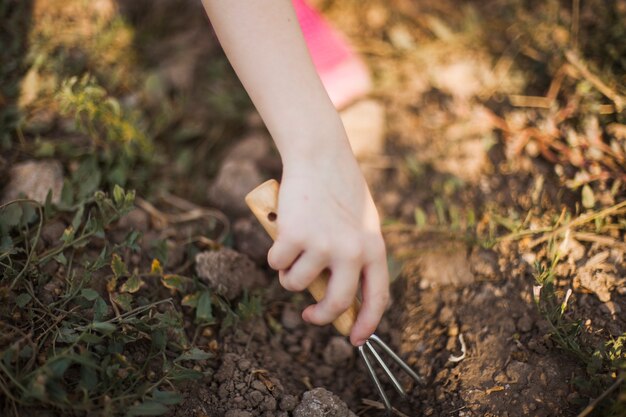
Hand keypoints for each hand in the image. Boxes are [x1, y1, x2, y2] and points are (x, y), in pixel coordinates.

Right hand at [268, 145, 388, 345]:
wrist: (320, 157)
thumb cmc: (340, 191)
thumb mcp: (361, 224)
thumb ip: (356, 257)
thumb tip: (340, 298)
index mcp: (374, 248)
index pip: (376, 298)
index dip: (366, 324)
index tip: (354, 339)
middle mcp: (351, 251)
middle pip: (336, 303)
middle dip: (320, 317)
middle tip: (309, 315)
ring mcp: (322, 245)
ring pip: (297, 284)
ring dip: (289, 275)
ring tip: (293, 253)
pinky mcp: (294, 237)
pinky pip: (276, 264)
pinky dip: (274, 256)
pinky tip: (282, 236)